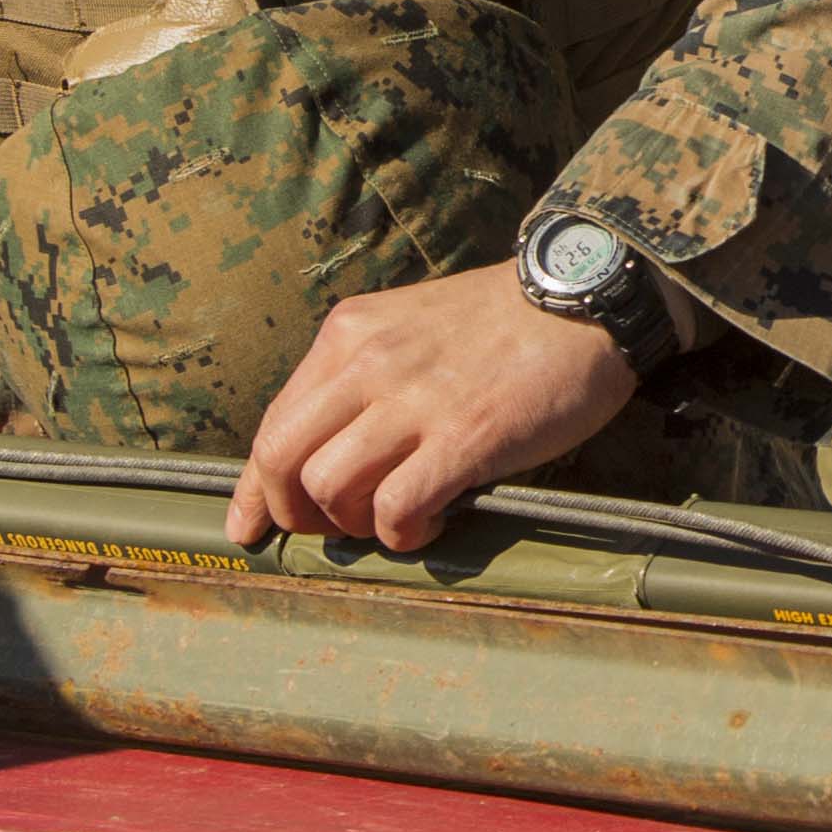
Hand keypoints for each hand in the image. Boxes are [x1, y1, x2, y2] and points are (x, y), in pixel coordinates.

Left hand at [226, 262, 634, 554]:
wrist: (583, 299)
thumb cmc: (502, 321)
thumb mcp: (409, 324)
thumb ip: (364, 374)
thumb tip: (332, 448)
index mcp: (348, 335)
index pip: (272, 422)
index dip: (253, 489)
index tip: (248, 526)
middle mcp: (367, 363)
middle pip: (283, 459)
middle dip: (295, 513)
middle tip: (332, 529)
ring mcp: (413, 401)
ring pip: (329, 487)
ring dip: (354, 523)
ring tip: (395, 517)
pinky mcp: (463, 437)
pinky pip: (397, 507)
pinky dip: (403, 532)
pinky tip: (432, 521)